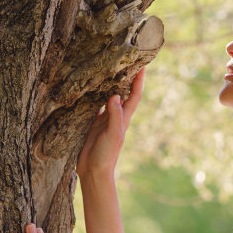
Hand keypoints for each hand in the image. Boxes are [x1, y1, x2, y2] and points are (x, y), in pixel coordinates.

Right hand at [77, 65, 144, 187]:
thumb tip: (115, 95)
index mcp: (124, 119)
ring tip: (108, 69)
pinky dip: (93, 97)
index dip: (139, 81)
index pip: (134, 96)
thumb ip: (115, 116)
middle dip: (126, 78)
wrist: (93, 171)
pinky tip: (89, 89)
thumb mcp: (113, 135)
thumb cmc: (106, 155)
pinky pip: (93, 106)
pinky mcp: (92, 124)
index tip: (143, 65)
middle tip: (125, 60)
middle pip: (123, 93)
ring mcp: (104, 120)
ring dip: (110, 85)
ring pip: (108, 98)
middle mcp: (115, 117)